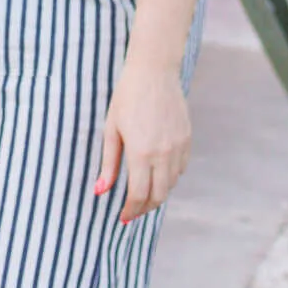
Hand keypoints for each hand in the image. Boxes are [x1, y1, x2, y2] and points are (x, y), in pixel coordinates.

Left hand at [94, 56, 191, 222]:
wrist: (154, 70)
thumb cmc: (127, 96)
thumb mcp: (111, 128)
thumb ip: (108, 163)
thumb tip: (100, 191)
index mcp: (141, 152)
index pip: (138, 195)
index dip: (130, 211)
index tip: (122, 217)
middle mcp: (163, 153)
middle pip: (158, 196)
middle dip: (145, 208)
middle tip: (133, 210)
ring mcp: (178, 147)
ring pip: (172, 184)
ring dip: (158, 192)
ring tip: (144, 190)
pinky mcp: (187, 139)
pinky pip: (181, 168)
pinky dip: (170, 176)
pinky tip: (158, 171)